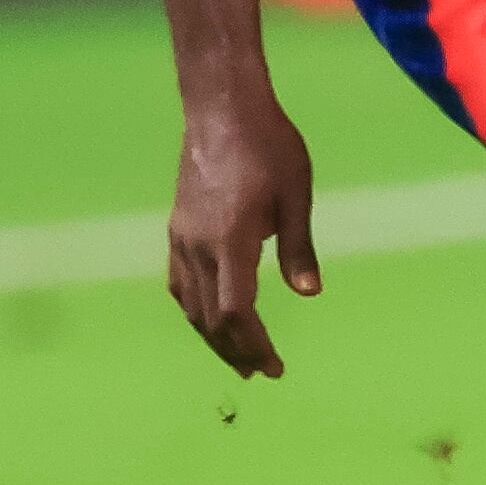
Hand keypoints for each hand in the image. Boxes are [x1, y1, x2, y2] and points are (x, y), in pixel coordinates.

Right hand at [169, 80, 316, 380]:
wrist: (222, 111)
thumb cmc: (270, 147)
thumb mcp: (297, 196)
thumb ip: (299, 248)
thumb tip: (309, 293)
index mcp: (230, 240)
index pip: (236, 311)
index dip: (253, 344)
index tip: (274, 366)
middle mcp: (197, 245)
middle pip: (210, 317)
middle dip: (236, 350)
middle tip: (263, 373)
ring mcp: (181, 238)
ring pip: (191, 304)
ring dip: (213, 336)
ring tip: (239, 358)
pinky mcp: (176, 229)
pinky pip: (180, 283)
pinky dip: (196, 309)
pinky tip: (211, 319)